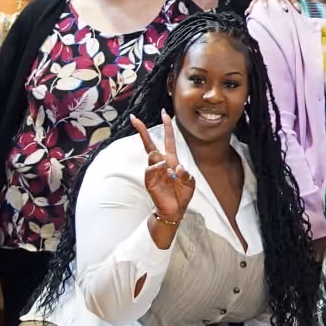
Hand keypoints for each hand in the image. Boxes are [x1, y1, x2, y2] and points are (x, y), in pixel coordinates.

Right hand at [133, 114, 195, 229]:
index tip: (164, 114)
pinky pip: (150, 170)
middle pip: (150, 144)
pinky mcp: (150, 181)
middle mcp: (161, 164)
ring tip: (165, 164)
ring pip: (151, 156)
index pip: (168, 141)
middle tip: (134, 119)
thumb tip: (177, 167)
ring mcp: (154, 172)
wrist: (174, 211)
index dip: (167, 127)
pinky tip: (162, 169)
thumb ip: (186, 174)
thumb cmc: (181, 195)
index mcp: (172, 160)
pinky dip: (156, 168)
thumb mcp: (190, 182)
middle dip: (143, 131)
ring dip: (157, 157)